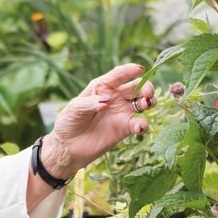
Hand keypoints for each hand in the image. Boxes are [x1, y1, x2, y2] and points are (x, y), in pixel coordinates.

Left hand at [43, 63, 156, 177]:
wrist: (67, 147)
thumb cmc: (68, 122)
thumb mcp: (74, 108)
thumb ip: (90, 102)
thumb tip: (106, 101)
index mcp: (103, 86)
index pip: (120, 74)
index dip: (130, 70)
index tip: (139, 69)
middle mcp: (116, 97)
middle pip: (137, 87)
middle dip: (146, 87)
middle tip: (147, 93)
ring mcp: (122, 112)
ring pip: (143, 102)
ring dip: (149, 101)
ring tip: (145, 105)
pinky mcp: (124, 129)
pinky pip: (139, 124)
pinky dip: (143, 124)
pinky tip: (140, 127)